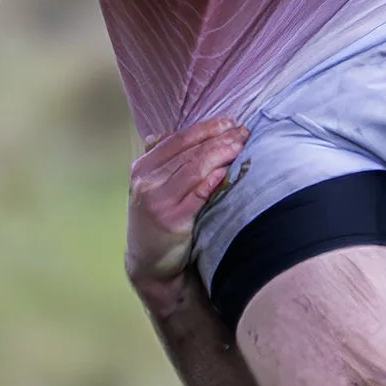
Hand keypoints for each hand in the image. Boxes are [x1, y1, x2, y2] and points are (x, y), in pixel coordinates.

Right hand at [126, 119, 247, 305]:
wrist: (151, 263)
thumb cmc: (159, 220)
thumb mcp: (154, 187)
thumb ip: (168, 161)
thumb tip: (197, 133)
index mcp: (141, 168)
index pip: (178, 139)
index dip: (206, 128)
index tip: (230, 122)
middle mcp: (146, 181)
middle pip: (189, 151)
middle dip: (219, 138)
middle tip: (243, 132)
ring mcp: (157, 201)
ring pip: (195, 168)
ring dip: (221, 154)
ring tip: (241, 146)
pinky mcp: (171, 220)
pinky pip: (197, 194)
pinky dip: (213, 180)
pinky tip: (227, 170)